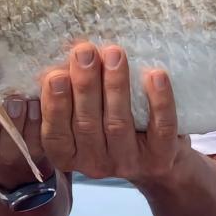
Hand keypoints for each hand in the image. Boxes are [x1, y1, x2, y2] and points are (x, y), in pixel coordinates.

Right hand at [40, 42, 187, 186]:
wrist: (158, 157)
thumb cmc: (109, 123)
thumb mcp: (81, 114)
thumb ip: (68, 95)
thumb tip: (58, 64)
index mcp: (69, 155)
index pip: (55, 136)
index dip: (55, 106)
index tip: (56, 75)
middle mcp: (95, 164)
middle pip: (86, 125)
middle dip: (85, 85)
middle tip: (84, 52)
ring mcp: (128, 164)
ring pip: (119, 124)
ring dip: (116, 86)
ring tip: (114, 54)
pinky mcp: (160, 158)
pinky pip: (160, 129)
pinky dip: (159, 101)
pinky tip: (155, 75)